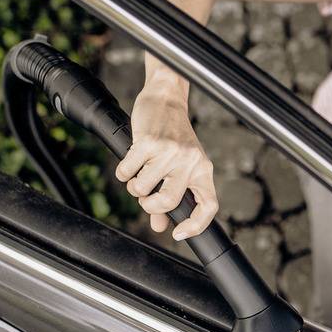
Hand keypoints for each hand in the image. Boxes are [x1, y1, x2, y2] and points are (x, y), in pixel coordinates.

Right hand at [114, 87, 217, 239]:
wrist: (165, 99)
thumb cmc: (173, 135)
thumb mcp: (181, 164)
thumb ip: (172, 196)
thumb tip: (160, 226)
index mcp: (203, 169)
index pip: (208, 205)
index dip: (196, 225)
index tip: (177, 233)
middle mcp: (189, 161)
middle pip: (168, 202)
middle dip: (149, 206)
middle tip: (145, 198)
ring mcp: (169, 152)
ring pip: (142, 189)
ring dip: (134, 186)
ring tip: (138, 172)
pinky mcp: (148, 143)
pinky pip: (127, 172)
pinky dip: (123, 172)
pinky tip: (129, 162)